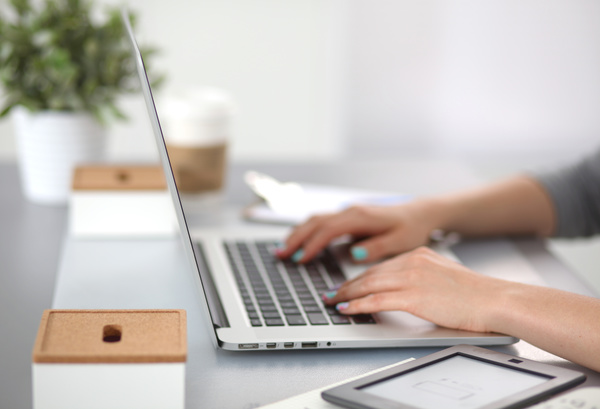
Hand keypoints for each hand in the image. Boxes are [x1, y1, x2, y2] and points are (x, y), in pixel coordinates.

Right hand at [277, 200, 443, 262]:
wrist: (420, 213)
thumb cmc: (411, 228)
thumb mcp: (401, 241)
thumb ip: (377, 247)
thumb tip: (355, 253)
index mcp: (361, 217)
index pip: (328, 230)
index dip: (312, 245)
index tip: (300, 259)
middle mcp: (351, 211)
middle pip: (315, 222)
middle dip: (296, 238)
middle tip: (280, 254)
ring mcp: (348, 213)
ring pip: (315, 220)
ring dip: (297, 233)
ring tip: (282, 249)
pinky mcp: (348, 217)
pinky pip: (321, 221)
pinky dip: (307, 231)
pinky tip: (299, 241)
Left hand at [323, 247, 511, 332]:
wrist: (494, 299)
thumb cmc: (474, 294)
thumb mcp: (442, 275)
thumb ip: (421, 276)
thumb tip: (402, 288)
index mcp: (419, 254)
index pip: (382, 266)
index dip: (360, 277)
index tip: (347, 284)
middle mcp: (413, 262)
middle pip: (370, 273)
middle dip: (347, 284)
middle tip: (331, 292)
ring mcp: (412, 278)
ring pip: (369, 284)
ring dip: (347, 294)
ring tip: (332, 301)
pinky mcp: (414, 296)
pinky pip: (377, 300)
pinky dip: (358, 305)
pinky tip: (347, 309)